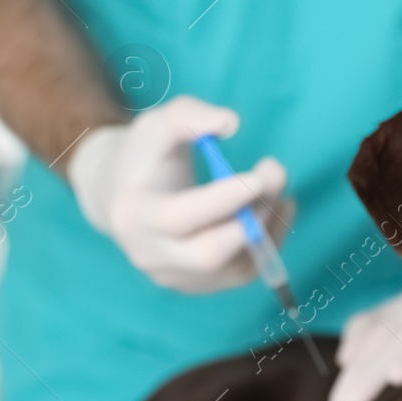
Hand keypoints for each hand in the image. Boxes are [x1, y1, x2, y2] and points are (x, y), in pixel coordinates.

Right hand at [67, 96, 291, 292]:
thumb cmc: (146, 155)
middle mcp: (150, 255)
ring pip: (234, 267)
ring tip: (277, 186)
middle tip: (275, 173)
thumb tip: (231, 123)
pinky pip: (244, 271)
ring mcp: (175, 277)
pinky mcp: (200, 285)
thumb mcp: (158, 123)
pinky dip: (269, 239)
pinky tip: (276, 208)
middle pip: (208, 255)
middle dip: (251, 217)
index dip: (221, 200)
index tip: (258, 176)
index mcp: (131, 214)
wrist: (124, 197)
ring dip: (267, 225)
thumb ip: (189, 115)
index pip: (177, 218)